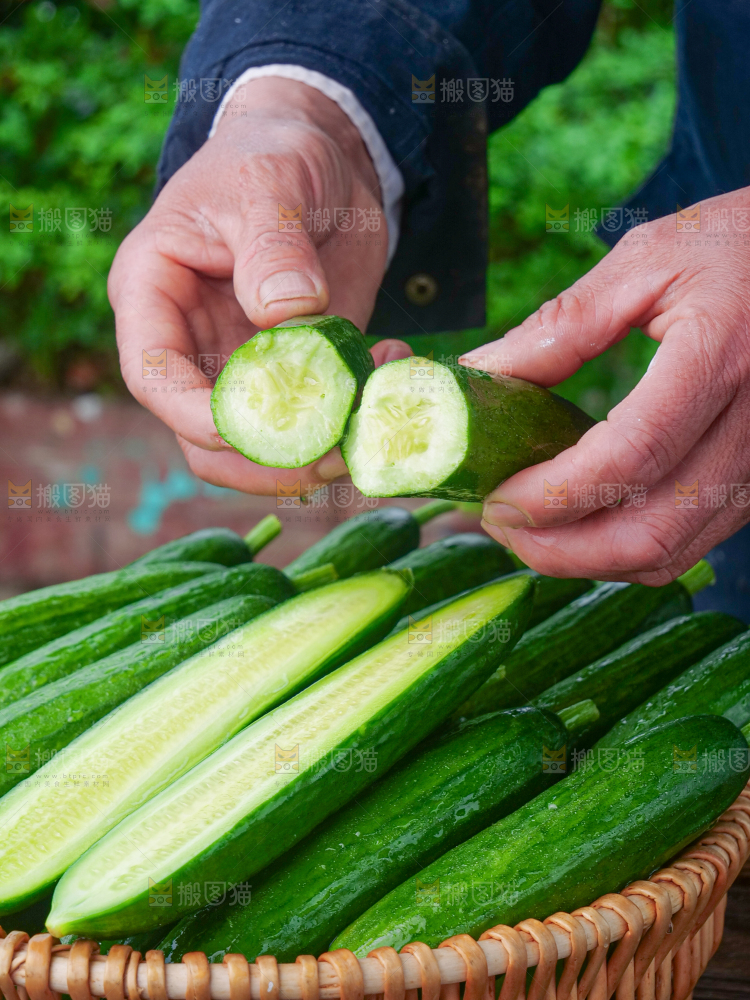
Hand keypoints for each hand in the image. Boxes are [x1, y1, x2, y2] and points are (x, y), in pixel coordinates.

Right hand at [109, 77, 409, 495]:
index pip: (153, 374)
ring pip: (262, 444)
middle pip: (205, 435)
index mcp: (155, 293)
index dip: (192, 413)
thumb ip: (272, 245)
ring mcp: (244, 364)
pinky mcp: (298, 371)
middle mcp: (192, 342)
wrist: (322, 155)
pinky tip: (391, 362)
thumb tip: (286, 314)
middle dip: (267, 454)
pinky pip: (317, 417)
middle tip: (338, 443)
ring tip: (376, 407)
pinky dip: (354, 413)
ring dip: (319, 449)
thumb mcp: (269, 182)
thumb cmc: (272, 152)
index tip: (247, 427)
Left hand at [461, 189, 749, 583]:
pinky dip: (625, 551)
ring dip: (588, 559)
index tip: (496, 499)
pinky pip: (689, 544)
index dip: (555, 493)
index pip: (632, 454)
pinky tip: (581, 524)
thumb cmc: (734, 248)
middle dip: (561, 548)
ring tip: (528, 529)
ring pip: (670, 552)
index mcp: (720, 357)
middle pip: (651, 530)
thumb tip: (481, 373)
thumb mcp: (647, 262)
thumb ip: (563, 324)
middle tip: (499, 523)